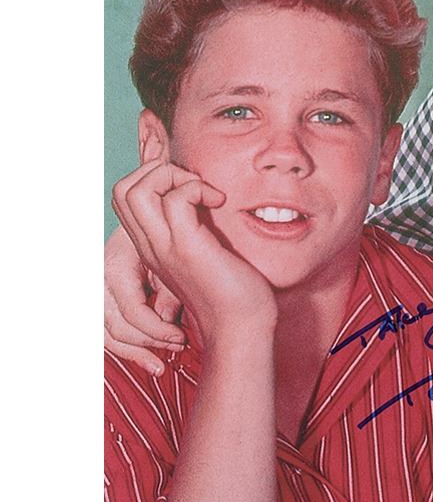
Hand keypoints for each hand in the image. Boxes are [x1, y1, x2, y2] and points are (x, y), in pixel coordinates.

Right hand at [104, 224, 184, 374]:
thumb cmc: (164, 232)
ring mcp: (96, 291)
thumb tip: (167, 321)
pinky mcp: (100, 299)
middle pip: (116, 328)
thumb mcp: (169, 256)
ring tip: (160, 365)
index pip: (132, 312)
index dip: (158, 331)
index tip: (182, 338)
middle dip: (148, 344)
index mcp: (115, 267)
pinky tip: (148, 361)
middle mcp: (99, 280)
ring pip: (106, 335)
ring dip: (135, 352)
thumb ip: (169, 288)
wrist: (146, 216)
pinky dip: (126, 348)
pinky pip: (105, 332)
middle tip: (178, 348)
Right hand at [111, 159, 276, 344]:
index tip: (191, 185)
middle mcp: (150, 246)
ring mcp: (164, 247)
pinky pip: (176, 200)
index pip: (126, 197)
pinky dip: (197, 188)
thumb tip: (209, 198)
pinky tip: (220, 202)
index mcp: (152, 246)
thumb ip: (197, 229)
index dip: (153, 177)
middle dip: (157, 170)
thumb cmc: (234, 293)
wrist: (241, 330)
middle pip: (122, 189)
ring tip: (204, 192)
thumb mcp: (206, 254)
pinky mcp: (186, 249)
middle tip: (194, 185)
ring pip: (135, 190)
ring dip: (173, 176)